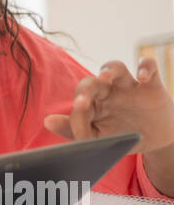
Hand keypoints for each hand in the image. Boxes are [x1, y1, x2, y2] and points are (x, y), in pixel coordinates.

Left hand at [43, 57, 173, 155]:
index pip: (79, 103)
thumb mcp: (100, 138)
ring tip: (105, 77)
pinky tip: (142, 78)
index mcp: (93, 104)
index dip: (78, 118)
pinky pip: (148, 66)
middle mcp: (107, 91)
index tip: (82, 136)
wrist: (156, 138)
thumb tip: (47, 121)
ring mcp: (128, 85)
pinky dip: (145, 67)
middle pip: (92, 81)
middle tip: (82, 103)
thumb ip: (74, 131)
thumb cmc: (123, 135)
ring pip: (116, 67)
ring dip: (109, 69)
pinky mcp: (150, 83)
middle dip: (86, 90)